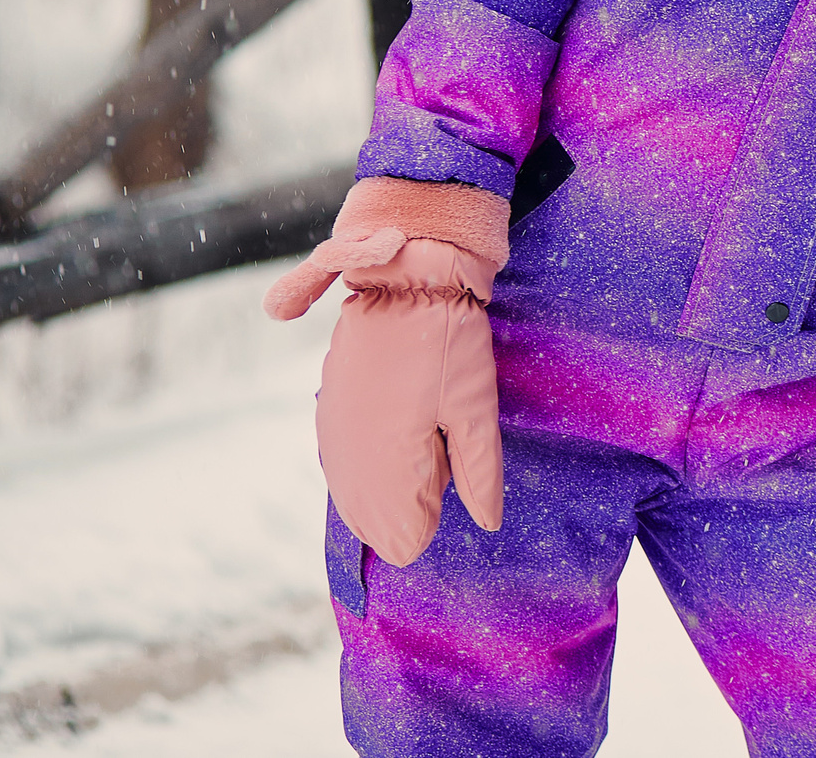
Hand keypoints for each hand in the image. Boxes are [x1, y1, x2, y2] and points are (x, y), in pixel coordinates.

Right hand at [267, 177, 512, 564]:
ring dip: (387, 484)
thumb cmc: (450, 341)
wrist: (405, 278)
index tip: (451, 474)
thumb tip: (487, 524)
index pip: (402, 536)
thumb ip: (479, 472)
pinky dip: (369, 464)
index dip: (432, 517)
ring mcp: (331, 435)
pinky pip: (344, 462)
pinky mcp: (327, 411)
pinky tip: (395, 433)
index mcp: (383, 466)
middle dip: (409, 505)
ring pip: (355, 492)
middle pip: (373, 520)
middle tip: (438, 450)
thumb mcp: (476, 407)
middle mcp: (346, 459)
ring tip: (420, 433)